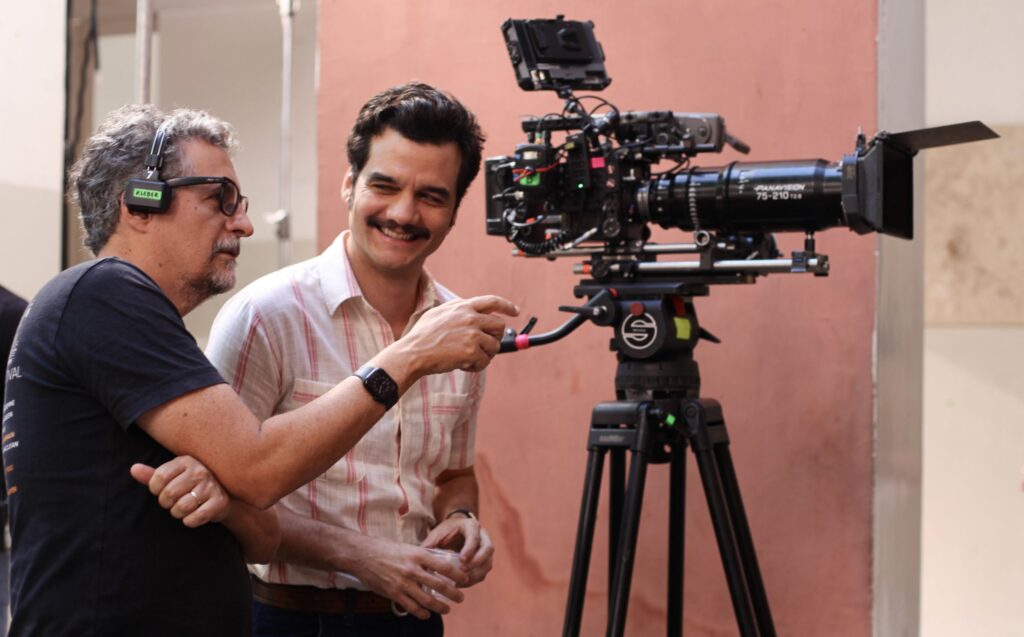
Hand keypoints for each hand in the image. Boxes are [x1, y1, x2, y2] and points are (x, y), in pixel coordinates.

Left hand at [130, 455, 230, 527]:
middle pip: (169, 493)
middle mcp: (200, 471)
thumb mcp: (172, 477)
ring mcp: (211, 486)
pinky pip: (195, 517)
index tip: (161, 491)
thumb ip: (151, 475)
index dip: (155, 490)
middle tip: (174, 502)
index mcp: (186, 461)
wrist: (222, 495)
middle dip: (167, 503)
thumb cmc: (190, 485)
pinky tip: (194, 515)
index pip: (159, 477)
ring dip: (178, 513)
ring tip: (184, 508)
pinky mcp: (219, 502)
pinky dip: (190, 521)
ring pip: (182, 507)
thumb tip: (133, 469)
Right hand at [347, 535, 469, 619]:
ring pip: (427, 599)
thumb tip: (436, 562)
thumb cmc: (384, 548)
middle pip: (439, 585)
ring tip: (447, 609)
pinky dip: (421, 613)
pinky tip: (427, 614)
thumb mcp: (407, 547)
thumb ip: (421, 556)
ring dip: (440, 607)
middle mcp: (412, 569)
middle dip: (453, 594)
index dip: (457, 575)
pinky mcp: (393, 593)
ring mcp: (403, 583)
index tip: (464, 579)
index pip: (444, 566)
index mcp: (418, 555)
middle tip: (461, 598)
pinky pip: (411, 607)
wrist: (361, 554)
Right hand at [401, 295, 517, 374]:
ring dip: (484, 354)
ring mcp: (472, 334)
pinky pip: (485, 361)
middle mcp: (471, 318)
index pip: (493, 301)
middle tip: (484, 347)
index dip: (507, 306)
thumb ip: (458, 309)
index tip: (515, 311)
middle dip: (495, 337)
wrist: (414, 352)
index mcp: (464, 307)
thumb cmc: (423, 335)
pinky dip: (476, 366)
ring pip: (495, 346)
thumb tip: (473, 309)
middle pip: (500, 326)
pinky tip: (462, 365)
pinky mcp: (471, 351)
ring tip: (468, 357)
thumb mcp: (439, 313)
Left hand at [421, 516, 493, 586]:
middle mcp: (483, 536)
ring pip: (488, 563)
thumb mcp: (438, 533)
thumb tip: (418, 560)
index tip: (461, 560)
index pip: (475, 537)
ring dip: (476, 574)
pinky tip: (461, 585)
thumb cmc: (446, 531)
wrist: (456, 528)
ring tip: (461, 582)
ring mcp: (486, 548)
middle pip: (488, 550)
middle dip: (477, 562)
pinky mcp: (485, 560)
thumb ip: (430, 544)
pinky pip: (483, 572)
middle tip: (463, 572)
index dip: (470, 549)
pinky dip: (474, 579)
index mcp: (471, 526)